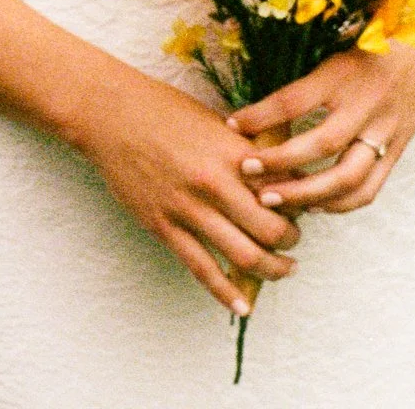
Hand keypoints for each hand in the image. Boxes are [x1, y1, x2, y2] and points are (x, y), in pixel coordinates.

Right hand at [69, 61, 299, 314]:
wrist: (109, 113)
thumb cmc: (162, 109)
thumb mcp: (213, 120)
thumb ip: (245, 149)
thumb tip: (278, 174)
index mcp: (231, 152)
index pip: (284, 191)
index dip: (301, 204)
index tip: (304, 208)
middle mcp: (214, 183)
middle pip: (271, 230)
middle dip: (291, 242)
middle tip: (293, 242)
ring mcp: (187, 208)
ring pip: (244, 256)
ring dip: (271, 270)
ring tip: (281, 270)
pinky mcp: (164, 227)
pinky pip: (202, 269)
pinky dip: (227, 293)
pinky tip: (243, 306)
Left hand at [229, 44, 414, 213]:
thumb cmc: (364, 48)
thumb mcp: (330, 51)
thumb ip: (301, 80)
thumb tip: (253, 107)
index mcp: (342, 74)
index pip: (294, 100)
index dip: (260, 115)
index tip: (230, 125)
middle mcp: (364, 106)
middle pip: (320, 145)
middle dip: (280, 163)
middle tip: (247, 172)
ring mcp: (384, 133)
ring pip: (346, 177)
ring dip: (307, 194)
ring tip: (272, 200)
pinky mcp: (396, 153)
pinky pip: (369, 189)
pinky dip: (339, 204)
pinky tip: (312, 207)